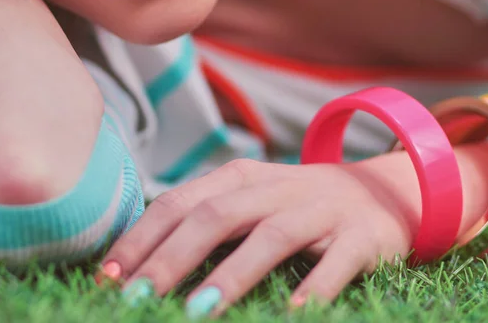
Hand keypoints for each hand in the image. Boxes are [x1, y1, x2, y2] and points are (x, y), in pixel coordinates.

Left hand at [102, 155, 419, 314]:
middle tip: (136, 299)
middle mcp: (274, 187)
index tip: (108, 276)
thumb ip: (205, 217)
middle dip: (171, 258)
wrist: (378, 190)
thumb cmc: (296, 203)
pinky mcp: (359, 235)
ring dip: (231, 275)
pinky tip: (291, 314)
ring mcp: (319, 209)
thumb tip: (143, 260)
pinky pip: (334, 262)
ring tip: (197, 313)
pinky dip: (312, 288)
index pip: (179, 201)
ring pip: (269, 236)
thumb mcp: (250, 198)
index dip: (141, 237)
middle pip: (216, 216)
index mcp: (239, 177)